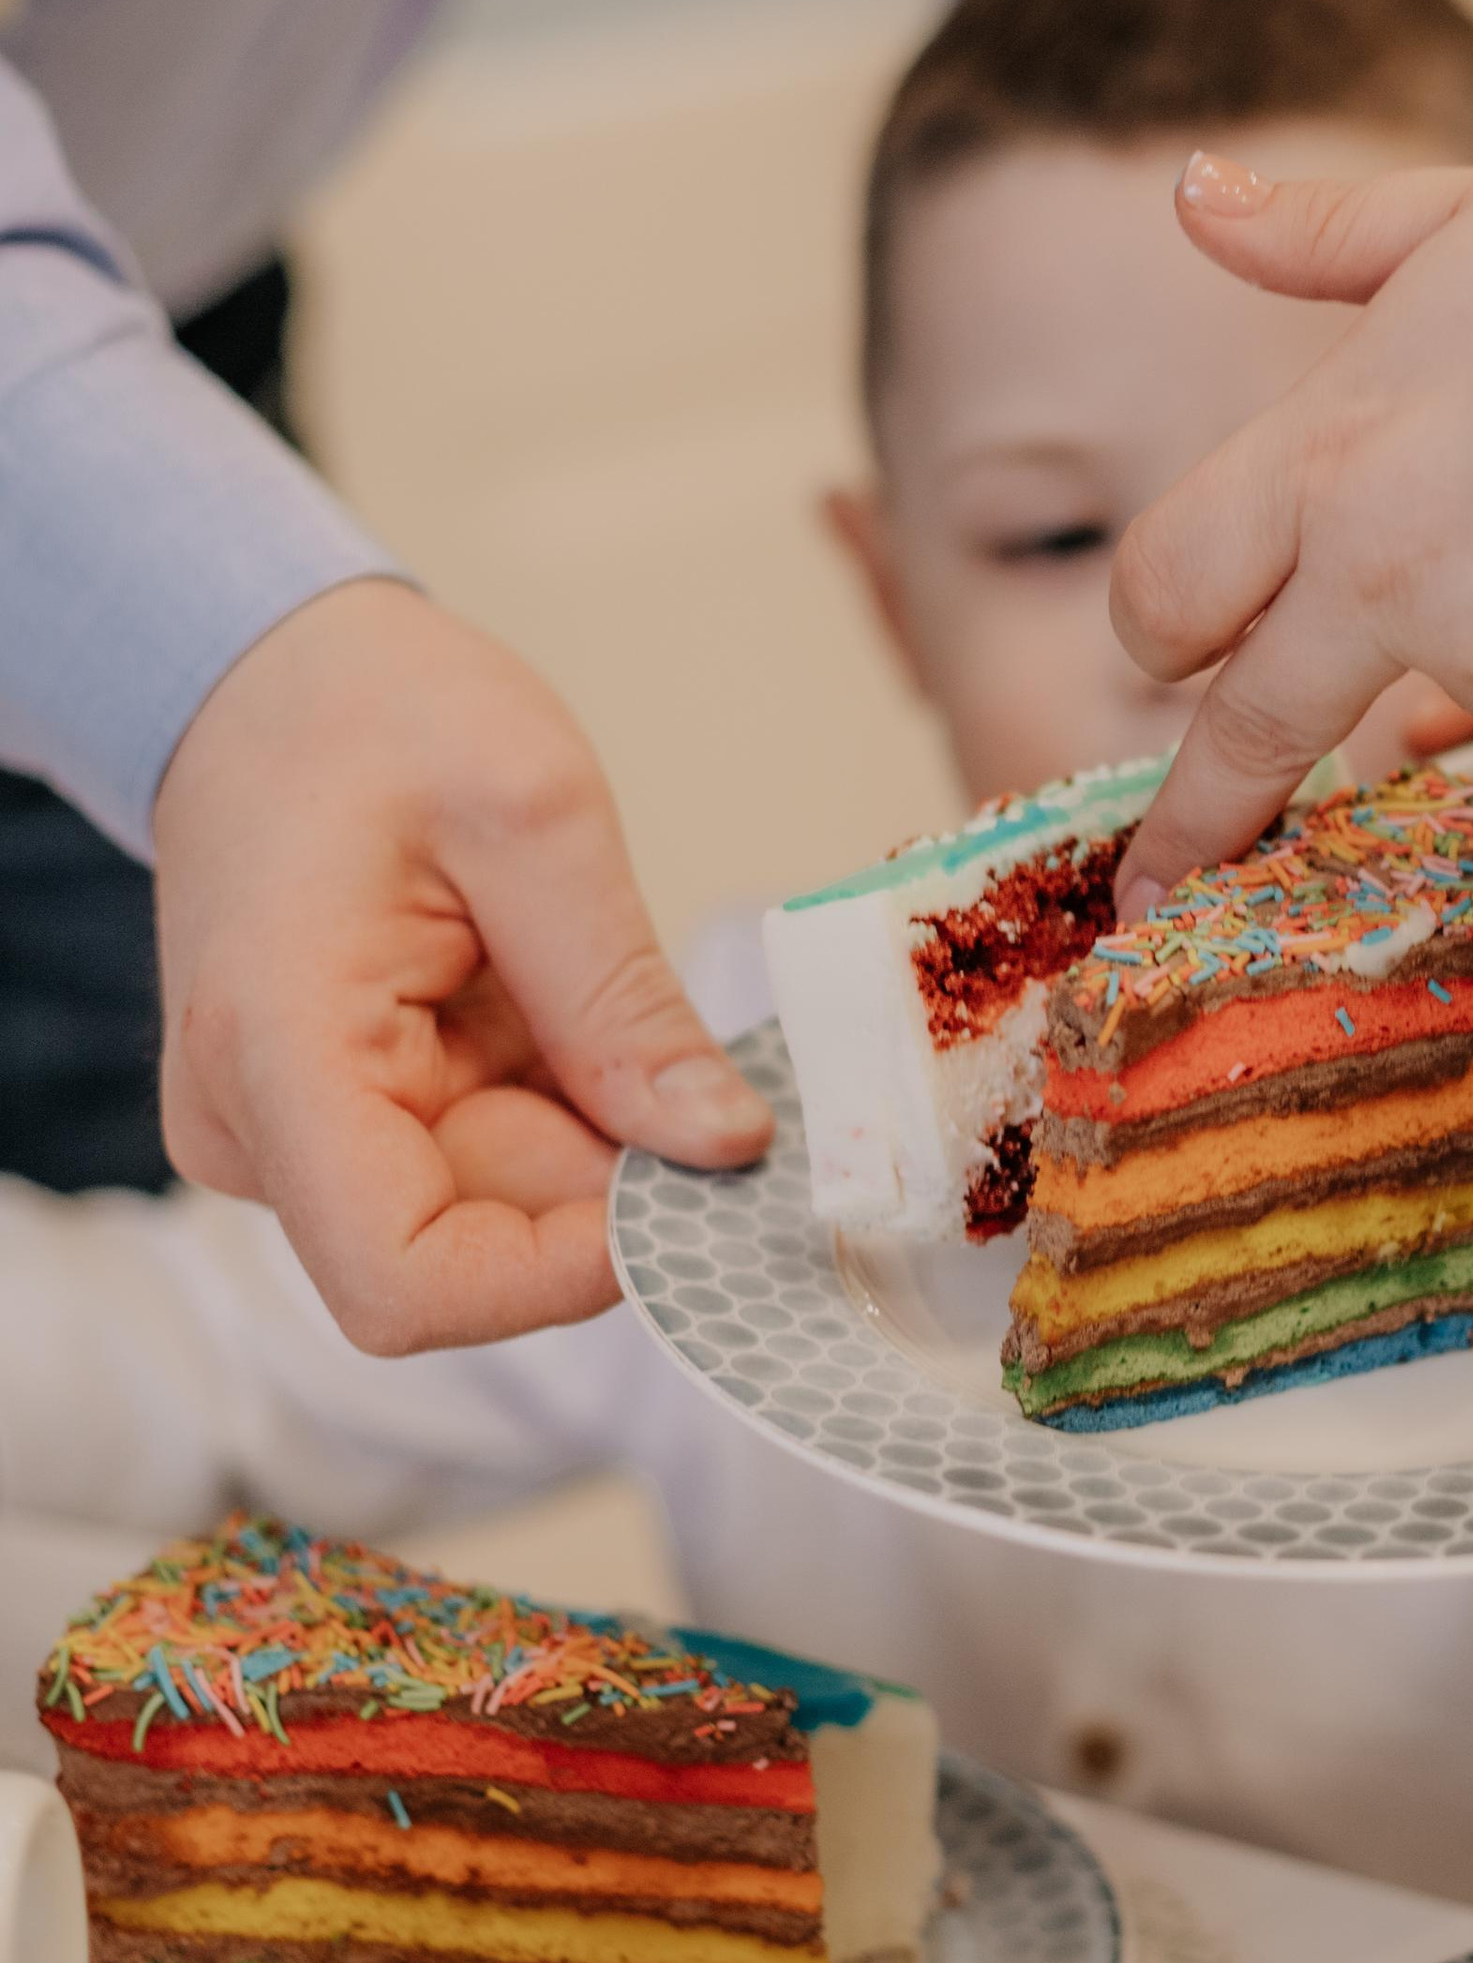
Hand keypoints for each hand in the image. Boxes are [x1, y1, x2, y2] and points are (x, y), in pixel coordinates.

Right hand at [153, 582, 770, 1352]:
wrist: (268, 678)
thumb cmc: (378, 715)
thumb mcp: (535, 817)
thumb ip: (623, 1002)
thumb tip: (727, 1148)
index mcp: (276, 1056)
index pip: (406, 1284)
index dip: (563, 1274)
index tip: (686, 1177)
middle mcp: (255, 1132)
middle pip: (470, 1252)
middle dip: (604, 1183)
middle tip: (690, 1060)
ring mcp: (287, 1139)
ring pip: (487, 1215)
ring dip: (583, 1138)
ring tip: (593, 991)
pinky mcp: (331, 1126)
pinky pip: (476, 1167)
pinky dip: (553, 1113)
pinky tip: (554, 1008)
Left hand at [1112, 143, 1472, 897]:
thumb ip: (1325, 236)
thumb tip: (1195, 195)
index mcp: (1332, 456)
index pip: (1170, 584)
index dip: (1158, 626)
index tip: (1159, 658)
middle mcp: (1390, 580)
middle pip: (1251, 731)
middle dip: (1201, 814)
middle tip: (1164, 875)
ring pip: (1454, 689)